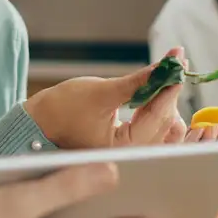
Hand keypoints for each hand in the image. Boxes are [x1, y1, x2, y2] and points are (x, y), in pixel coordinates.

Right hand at [26, 48, 185, 149]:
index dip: (170, 85)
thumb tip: (167, 63)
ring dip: (170, 104)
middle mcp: (132, 157)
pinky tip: (161, 93)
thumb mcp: (101, 91)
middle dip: (171, 93)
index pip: (159, 115)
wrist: (39, 123)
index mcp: (123, 149)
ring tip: (166, 78)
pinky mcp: (131, 147)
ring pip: (168, 132)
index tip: (178, 60)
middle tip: (173, 63)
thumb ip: (138, 81)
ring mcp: (132, 154)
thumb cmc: (61, 110)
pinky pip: (158, 132)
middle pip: (168, 125)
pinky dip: (162, 112)